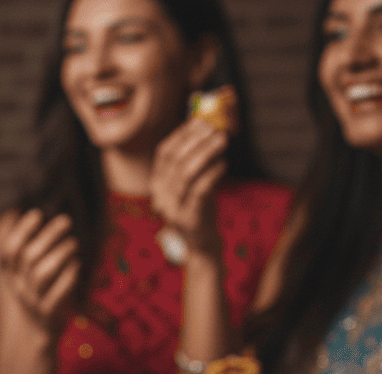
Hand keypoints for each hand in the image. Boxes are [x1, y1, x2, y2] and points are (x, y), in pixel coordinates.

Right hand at [0, 208, 79, 336]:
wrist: (37, 335)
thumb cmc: (38, 293)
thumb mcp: (26, 273)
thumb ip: (29, 247)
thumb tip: (33, 213)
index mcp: (10, 275)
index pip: (8, 249)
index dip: (21, 230)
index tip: (37, 212)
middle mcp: (18, 287)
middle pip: (29, 256)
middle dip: (48, 234)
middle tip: (66, 220)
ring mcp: (33, 301)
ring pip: (42, 273)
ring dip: (60, 253)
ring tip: (74, 242)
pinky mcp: (49, 313)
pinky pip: (58, 293)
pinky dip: (69, 276)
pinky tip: (77, 264)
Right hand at [150, 118, 227, 256]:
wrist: (201, 243)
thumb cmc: (199, 208)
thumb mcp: (192, 184)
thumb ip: (196, 162)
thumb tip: (209, 130)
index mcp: (157, 183)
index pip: (164, 153)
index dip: (181, 134)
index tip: (200, 121)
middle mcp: (160, 194)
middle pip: (175, 160)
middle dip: (196, 140)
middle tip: (215, 128)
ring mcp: (172, 207)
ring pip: (186, 173)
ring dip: (206, 152)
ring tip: (222, 140)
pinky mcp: (188, 218)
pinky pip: (199, 190)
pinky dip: (212, 173)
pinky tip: (224, 163)